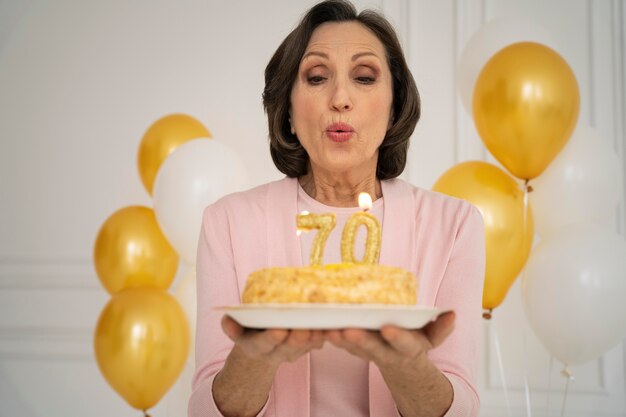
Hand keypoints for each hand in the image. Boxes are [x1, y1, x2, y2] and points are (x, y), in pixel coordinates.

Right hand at [221, 315, 324, 366]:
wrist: (263, 348)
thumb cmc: (250, 331)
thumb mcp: (237, 331)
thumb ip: (232, 327)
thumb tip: (226, 318)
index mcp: (258, 347)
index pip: (264, 344)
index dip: (272, 338)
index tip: (279, 330)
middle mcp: (277, 352)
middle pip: (289, 347)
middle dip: (297, 338)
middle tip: (305, 328)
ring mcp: (294, 351)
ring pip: (306, 346)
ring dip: (315, 337)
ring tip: (322, 326)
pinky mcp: (308, 346)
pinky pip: (318, 342)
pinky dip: (325, 335)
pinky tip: (333, 324)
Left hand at [325, 311, 454, 369]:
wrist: (400, 363)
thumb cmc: (415, 341)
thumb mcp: (433, 338)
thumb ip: (441, 327)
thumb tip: (452, 314)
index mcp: (407, 347)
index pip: (403, 343)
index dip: (397, 337)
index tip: (388, 329)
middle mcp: (386, 351)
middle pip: (372, 347)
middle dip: (361, 340)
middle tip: (348, 330)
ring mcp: (368, 351)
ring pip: (351, 347)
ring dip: (339, 339)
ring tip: (327, 329)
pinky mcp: (353, 348)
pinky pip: (339, 342)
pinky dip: (329, 335)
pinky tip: (317, 325)